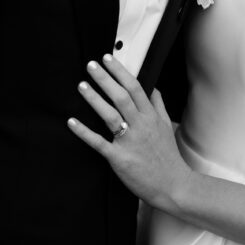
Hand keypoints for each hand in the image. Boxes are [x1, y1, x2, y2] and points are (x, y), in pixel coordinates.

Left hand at [68, 54, 192, 211]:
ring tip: (82, 85)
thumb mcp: (167, 126)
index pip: (135, 87)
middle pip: (121, 97)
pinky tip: (72, 121)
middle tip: (91, 65)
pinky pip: (99, 143)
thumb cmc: (167, 156)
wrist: (172, 185)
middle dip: (105, 79)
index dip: (120, 72)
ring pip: (110, 115)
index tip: (109, 58)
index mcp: (151, 117)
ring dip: (94, 99)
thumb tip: (152, 86)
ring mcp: (130, 142)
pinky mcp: (119, 158)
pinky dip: (84, 132)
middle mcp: (141, 126)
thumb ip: (158, 105)